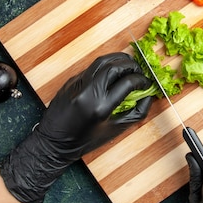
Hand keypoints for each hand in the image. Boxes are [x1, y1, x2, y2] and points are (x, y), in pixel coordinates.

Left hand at [0, 53, 152, 202]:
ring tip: (128, 66)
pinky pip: (91, 68)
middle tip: (139, 72)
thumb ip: (136, 113)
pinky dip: (105, 66)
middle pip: (114, 67)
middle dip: (131, 66)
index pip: (127, 83)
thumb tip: (148, 96)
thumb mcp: (114, 131)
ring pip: (102, 61)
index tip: (146, 83)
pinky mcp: (71, 81)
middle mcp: (88, 92)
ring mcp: (77, 84)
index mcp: (100, 107)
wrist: (53, 143)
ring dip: (118, 60)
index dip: (141, 81)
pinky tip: (112, 72)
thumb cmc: (85, 141)